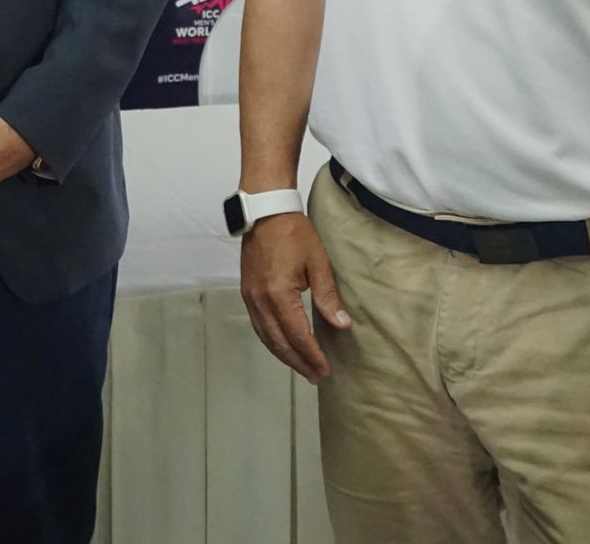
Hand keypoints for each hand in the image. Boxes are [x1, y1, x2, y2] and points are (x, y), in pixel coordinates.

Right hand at [238, 212, 351, 383]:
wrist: (266, 212)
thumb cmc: (295, 234)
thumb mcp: (318, 263)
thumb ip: (328, 296)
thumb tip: (342, 325)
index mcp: (279, 294)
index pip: (297, 335)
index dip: (312, 355)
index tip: (325, 370)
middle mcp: (260, 301)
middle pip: (279, 342)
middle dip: (299, 362)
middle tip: (316, 376)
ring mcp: (250, 297)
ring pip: (266, 337)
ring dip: (284, 355)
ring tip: (302, 367)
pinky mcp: (247, 292)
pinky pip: (258, 326)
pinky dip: (271, 341)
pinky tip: (282, 346)